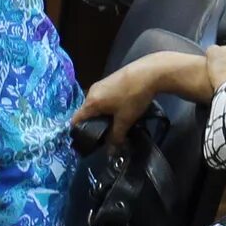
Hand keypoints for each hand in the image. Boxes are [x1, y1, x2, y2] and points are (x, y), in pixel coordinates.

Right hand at [72, 50, 203, 144]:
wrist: (149, 72)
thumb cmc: (133, 97)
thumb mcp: (125, 120)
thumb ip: (116, 136)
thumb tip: (111, 153)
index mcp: (91, 102)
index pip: (76, 119)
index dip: (79, 132)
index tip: (87, 142)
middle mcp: (91, 92)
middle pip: (86, 113)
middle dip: (93, 125)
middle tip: (103, 137)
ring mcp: (101, 85)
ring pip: (96, 105)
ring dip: (102, 116)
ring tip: (112, 126)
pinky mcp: (110, 81)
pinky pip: (103, 98)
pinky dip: (107, 107)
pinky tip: (119, 112)